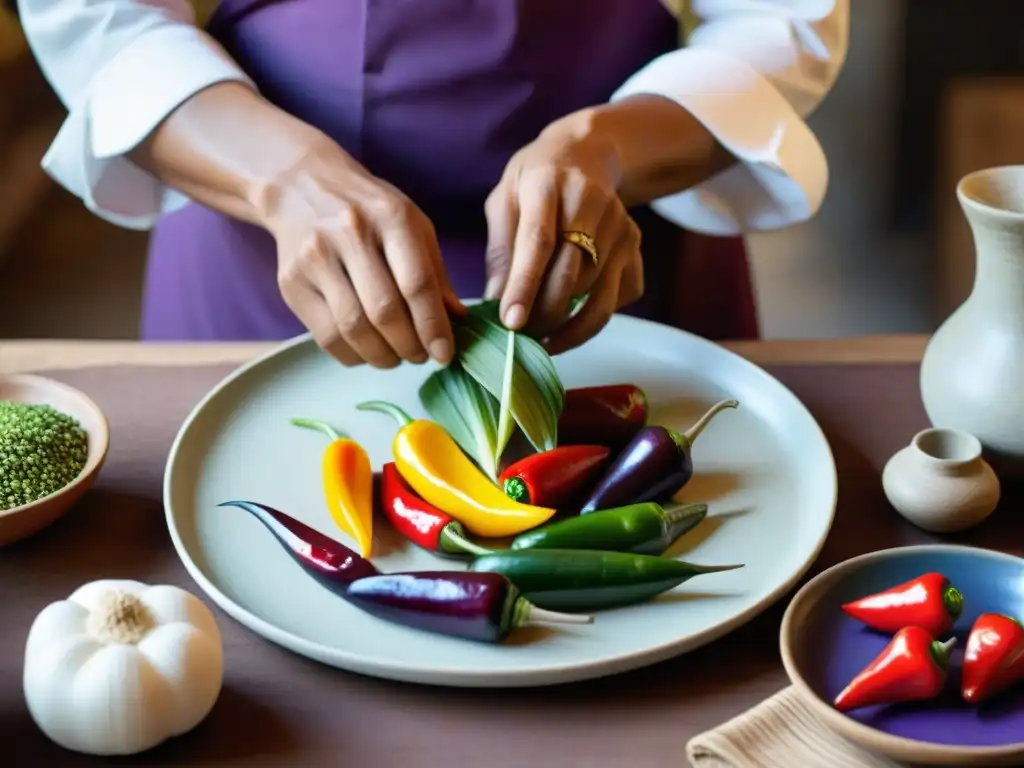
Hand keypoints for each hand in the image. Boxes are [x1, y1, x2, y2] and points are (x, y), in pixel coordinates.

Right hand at [259, 136, 464, 367]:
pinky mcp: (291, 282)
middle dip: (409, 346)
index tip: (444, 353)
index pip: (416, 283)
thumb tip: (457, 319)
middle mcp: (349, 233)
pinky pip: (325, 336)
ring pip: (353, 329)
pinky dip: (353, 356)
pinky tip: (366, 351)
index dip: (433, 326)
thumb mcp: (412, 225)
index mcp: (390, 217)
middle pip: (384, 311)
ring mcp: (315, 258)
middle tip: (420, 356)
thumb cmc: (369, 211)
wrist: (302, 187)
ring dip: (382, 356)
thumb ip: (435, 271)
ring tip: (396, 357)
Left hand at [483, 115, 643, 353]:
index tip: (511, 322)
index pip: (539, 241)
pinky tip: (570, 317)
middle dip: (544, 316)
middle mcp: (592, 204)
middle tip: (519, 339)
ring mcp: (620, 227)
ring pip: (596, 295)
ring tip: (540, 334)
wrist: (588, 153)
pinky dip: (593, 318)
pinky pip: (618, 299)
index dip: (525, 285)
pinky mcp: (635, 247)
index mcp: (548, 184)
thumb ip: (501, 249)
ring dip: (566, 325)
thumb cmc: (536, 179)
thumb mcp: (505, 198)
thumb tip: (495, 301)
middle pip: (572, 276)